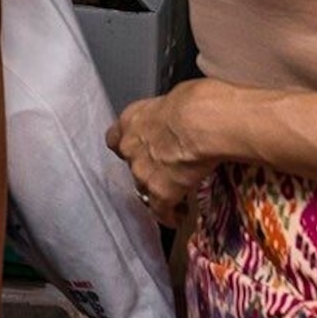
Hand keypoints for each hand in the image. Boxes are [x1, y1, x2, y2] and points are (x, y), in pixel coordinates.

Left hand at [109, 80, 228, 230]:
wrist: (200, 122)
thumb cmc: (195, 101)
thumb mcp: (175, 99)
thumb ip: (168, 115)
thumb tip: (179, 119)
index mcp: (132, 119)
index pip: (116, 138)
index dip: (128, 146)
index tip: (139, 150)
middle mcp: (130, 147)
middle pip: (131, 164)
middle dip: (146, 169)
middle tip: (166, 172)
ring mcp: (142, 172)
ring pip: (144, 188)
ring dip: (157, 192)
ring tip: (174, 197)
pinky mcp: (161, 192)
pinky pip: (161, 210)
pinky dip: (169, 215)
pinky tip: (178, 218)